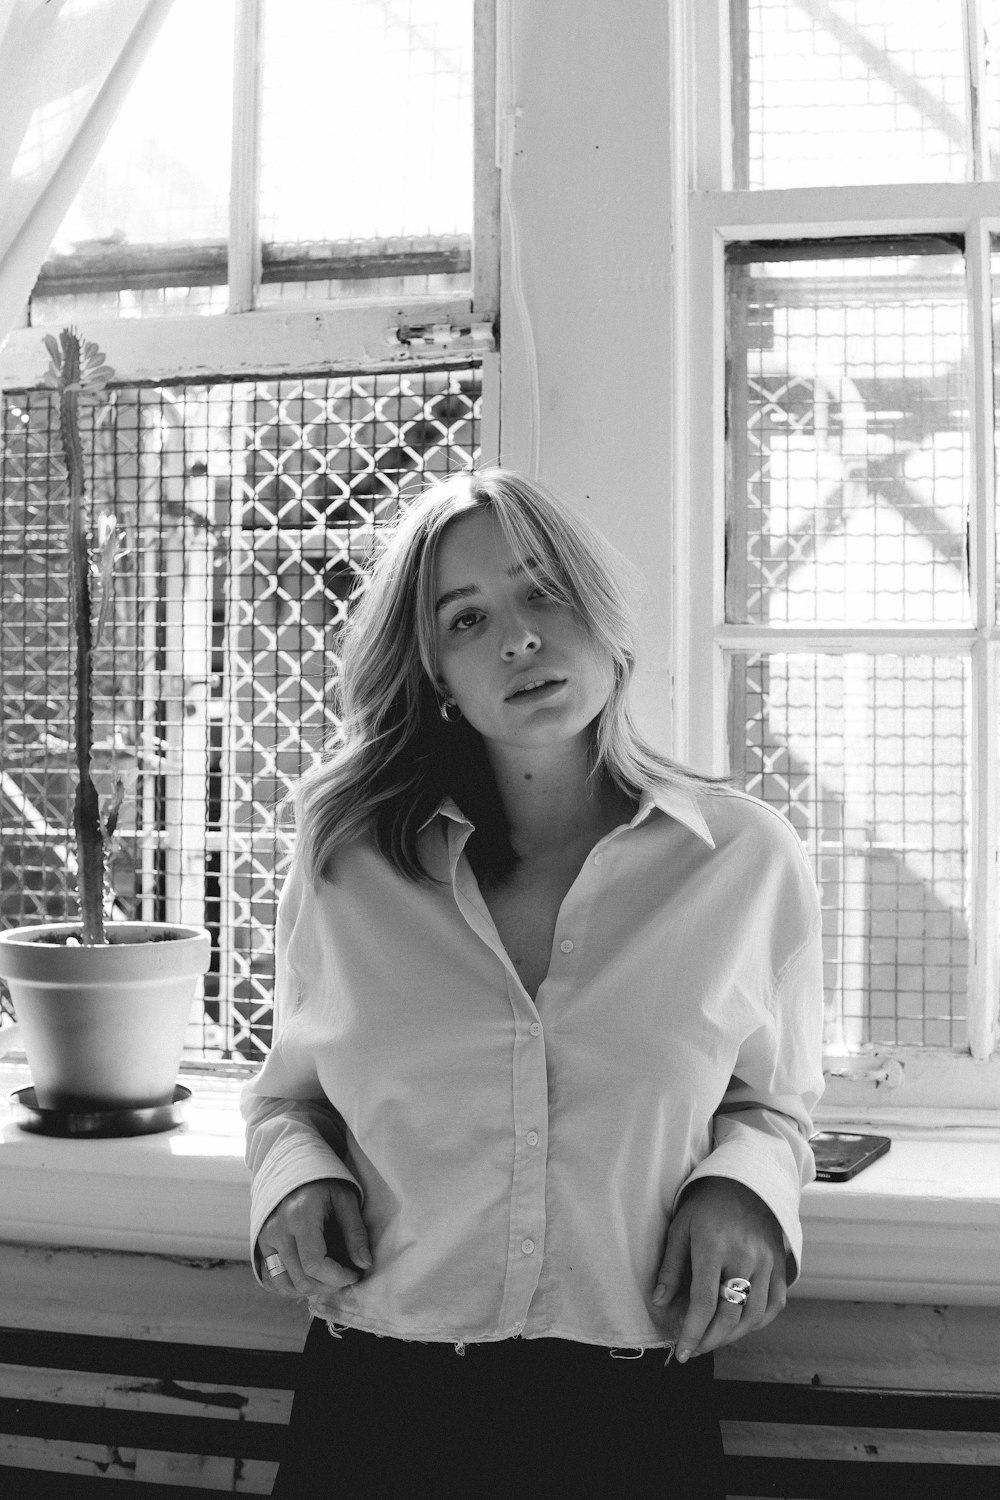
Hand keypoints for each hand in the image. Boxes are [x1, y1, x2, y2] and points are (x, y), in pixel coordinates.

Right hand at [258, 1179, 371, 1313]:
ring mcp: (266, 1238)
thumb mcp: (346, 1200)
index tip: (355, 1274)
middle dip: (329, 1286)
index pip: (315, 1264)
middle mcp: (278, 1230)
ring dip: (311, 1289)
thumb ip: (356, 1233)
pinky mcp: (261, 1245)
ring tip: (329, 1278)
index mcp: (301, 1216)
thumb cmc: (325, 1184)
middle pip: (302, 1278)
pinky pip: (272, 1279)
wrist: (295, 1168)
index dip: (338, 1277)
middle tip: (346, 1276)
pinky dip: (291, 1287)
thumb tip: (365, 1265)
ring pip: (286, 1284)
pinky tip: (309, 1278)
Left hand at [652, 1177, 786, 1362]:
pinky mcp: (780, 1266)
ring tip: (711, 1341)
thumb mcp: (680, 1228)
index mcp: (714, 1248)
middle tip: (693, 1350)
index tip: (680, 1352)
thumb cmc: (707, 1206)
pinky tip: (739, 1327)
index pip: (703, 1303)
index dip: (691, 1332)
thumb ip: (671, 1267)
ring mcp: (766, 1263)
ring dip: (731, 1337)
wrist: (746, 1182)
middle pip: (729, 1316)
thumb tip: (659, 1302)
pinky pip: (773, 1306)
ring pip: (752, 1316)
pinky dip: (757, 1323)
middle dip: (708, 1340)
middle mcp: (744, 1258)